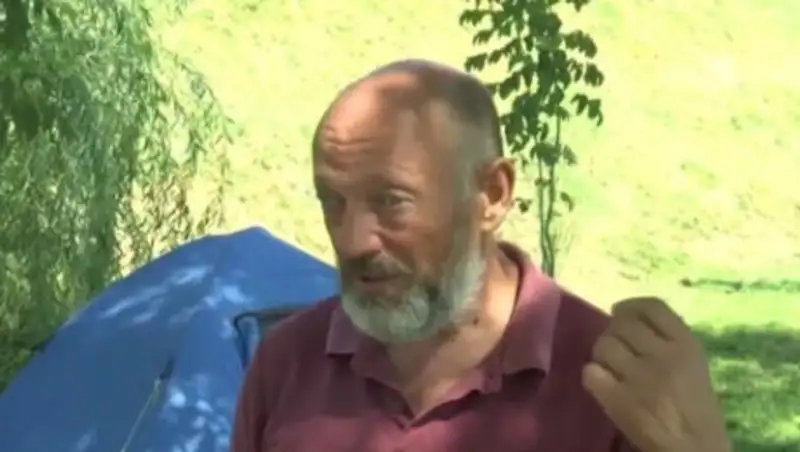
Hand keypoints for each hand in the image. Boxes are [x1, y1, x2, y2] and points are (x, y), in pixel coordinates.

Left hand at [582, 297, 730, 451]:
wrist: (694, 449)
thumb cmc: (696, 409)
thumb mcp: (694, 365)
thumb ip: (668, 340)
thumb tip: (629, 318)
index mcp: (687, 345)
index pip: (652, 307)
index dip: (630, 306)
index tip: (621, 312)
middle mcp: (662, 355)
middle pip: (621, 323)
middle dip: (613, 332)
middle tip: (616, 347)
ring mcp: (638, 377)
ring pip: (603, 345)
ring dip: (601, 355)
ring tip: (610, 367)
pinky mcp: (617, 399)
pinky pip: (590, 373)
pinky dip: (593, 377)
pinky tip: (603, 384)